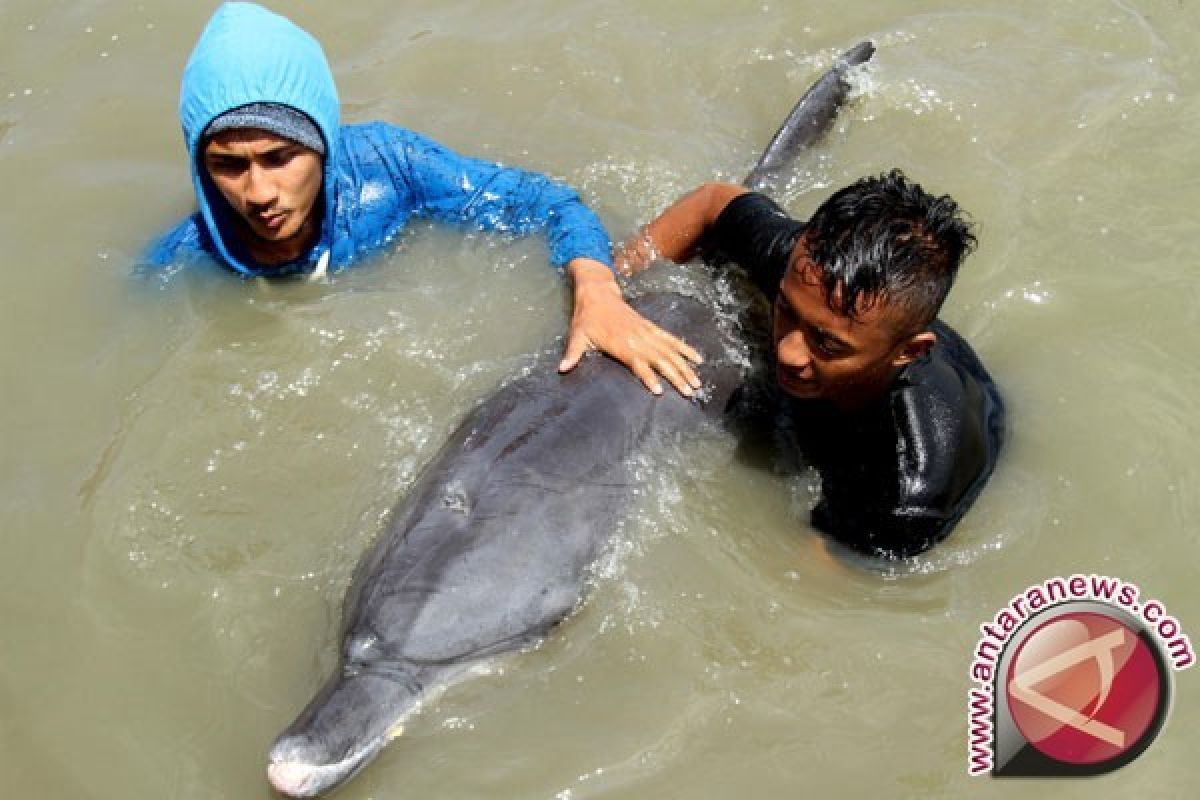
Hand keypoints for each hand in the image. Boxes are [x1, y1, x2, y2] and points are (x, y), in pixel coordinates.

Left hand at [560, 258, 702, 395]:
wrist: (598, 293)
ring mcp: (647, 333)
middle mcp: (637, 339)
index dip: (648, 377)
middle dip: (676, 376)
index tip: (659, 390)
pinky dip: (685, 349)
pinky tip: (697, 358)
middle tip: (689, 392)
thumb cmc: (587, 318)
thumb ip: (572, 354)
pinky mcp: (651, 328)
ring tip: (697, 382)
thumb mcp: (577, 335)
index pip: (638, 363)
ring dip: (685, 367)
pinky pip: (671, 339)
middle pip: (661, 360)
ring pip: (670, 352)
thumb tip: (562, 369)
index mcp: (621, 344)